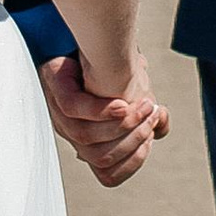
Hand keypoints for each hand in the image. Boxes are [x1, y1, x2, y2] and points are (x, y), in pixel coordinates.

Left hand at [39, 52, 169, 187]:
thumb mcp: (135, 99)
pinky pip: (73, 109)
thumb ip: (148, 118)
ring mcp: (59, 113)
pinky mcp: (55, 87)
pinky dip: (99, 110)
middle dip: (133, 138)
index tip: (151, 137)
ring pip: (85, 136)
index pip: (109, 175)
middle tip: (151, 114)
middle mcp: (72, 134)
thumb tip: (160, 128)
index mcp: (90, 144)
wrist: (85, 40)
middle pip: (100, 157)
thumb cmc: (109, 74)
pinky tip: (121, 103)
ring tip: (145, 104)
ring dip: (123, 124)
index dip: (133, 161)